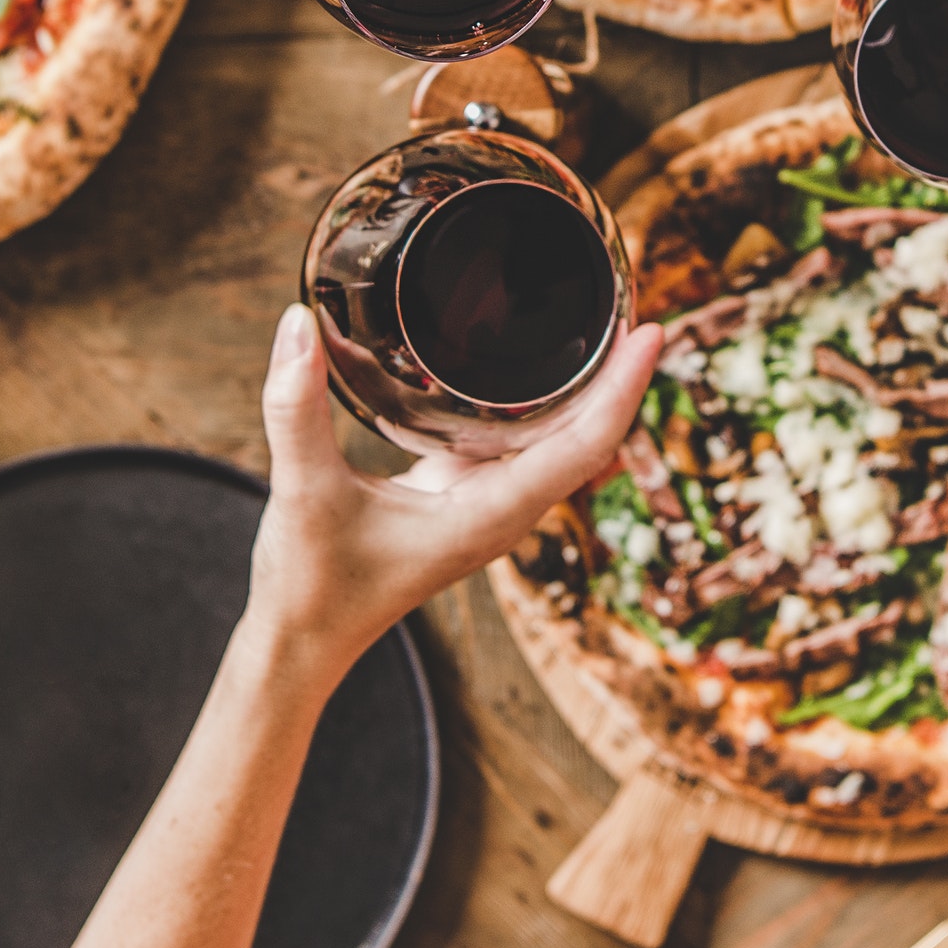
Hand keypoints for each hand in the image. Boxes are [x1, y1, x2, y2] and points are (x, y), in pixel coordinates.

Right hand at [246, 304, 662, 685]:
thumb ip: (294, 407)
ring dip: (587, 387)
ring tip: (607, 319)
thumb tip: (296, 322)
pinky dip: (541, 401)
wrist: (299, 644)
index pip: (585, 446)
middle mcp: (502, 511)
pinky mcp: (461, 495)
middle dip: (619, 376)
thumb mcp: (302, 490)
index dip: (624, 388)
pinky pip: (522, 442)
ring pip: (559, 440)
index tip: (653, 334)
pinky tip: (533, 361)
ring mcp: (486, 504)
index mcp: (489, 515)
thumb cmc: (309, 586)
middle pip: (588, 438)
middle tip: (637, 303)